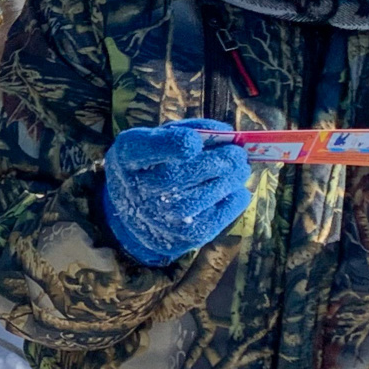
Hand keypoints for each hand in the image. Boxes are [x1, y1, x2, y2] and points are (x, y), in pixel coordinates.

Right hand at [101, 118, 251, 265]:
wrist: (137, 214)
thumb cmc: (155, 165)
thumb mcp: (160, 139)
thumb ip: (189, 130)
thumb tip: (227, 135)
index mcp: (128, 156)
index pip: (143, 149)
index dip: (169, 146)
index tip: (193, 142)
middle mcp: (137, 189)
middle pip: (177, 177)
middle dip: (216, 162)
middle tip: (237, 154)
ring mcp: (158, 218)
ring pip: (200, 198)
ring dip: (229, 181)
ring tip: (240, 169)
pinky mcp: (181, 237)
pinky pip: (215, 219)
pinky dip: (233, 201)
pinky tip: (236, 189)